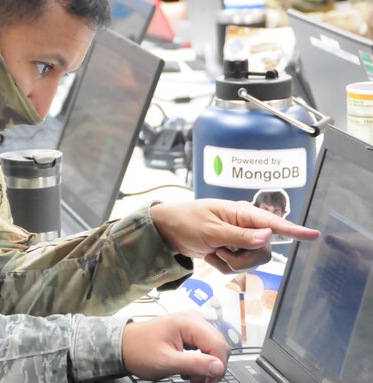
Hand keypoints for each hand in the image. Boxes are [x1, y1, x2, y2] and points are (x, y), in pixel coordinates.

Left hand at [122, 311, 228, 382]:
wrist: (124, 345)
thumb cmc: (139, 351)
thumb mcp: (166, 362)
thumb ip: (194, 364)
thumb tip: (218, 367)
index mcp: (188, 322)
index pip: (219, 345)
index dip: (218, 367)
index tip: (207, 382)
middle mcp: (193, 319)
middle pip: (219, 345)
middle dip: (213, 367)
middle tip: (198, 382)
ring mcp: (191, 323)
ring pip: (213, 347)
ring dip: (207, 365)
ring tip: (191, 377)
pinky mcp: (188, 330)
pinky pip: (205, 346)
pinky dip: (201, 360)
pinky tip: (189, 368)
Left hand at [150, 199, 319, 272]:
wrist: (168, 231)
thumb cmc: (186, 221)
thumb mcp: (210, 230)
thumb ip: (239, 236)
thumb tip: (268, 236)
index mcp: (242, 214)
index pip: (273, 223)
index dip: (294, 230)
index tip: (314, 235)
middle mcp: (246, 226)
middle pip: (264, 252)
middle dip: (242, 258)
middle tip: (219, 250)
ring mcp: (240, 240)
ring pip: (252, 263)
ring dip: (230, 263)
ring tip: (213, 251)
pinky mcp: (233, 251)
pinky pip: (238, 268)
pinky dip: (223, 266)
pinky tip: (210, 255)